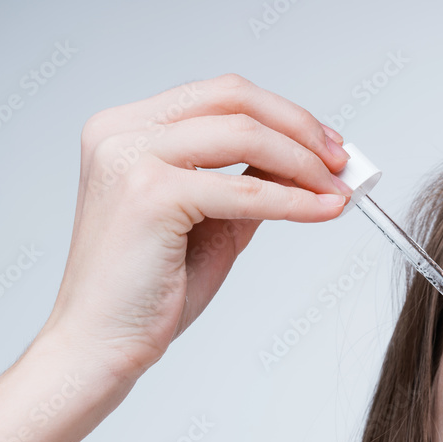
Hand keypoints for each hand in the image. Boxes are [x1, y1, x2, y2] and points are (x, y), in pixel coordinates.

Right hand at [38, 73, 351, 379]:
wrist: (101, 345)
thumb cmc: (146, 291)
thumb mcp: (209, 220)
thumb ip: (247, 183)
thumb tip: (304, 164)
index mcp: (127, 128)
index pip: (221, 96)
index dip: (283, 114)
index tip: (325, 144)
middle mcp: (121, 132)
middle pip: (234, 99)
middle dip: (300, 128)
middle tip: (341, 161)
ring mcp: (131, 157)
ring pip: (245, 135)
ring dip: (304, 162)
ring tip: (336, 188)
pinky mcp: (150, 194)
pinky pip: (246, 190)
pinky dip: (294, 201)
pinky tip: (323, 210)